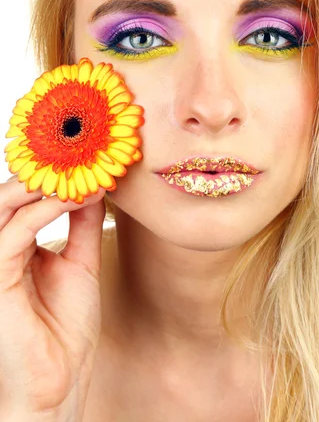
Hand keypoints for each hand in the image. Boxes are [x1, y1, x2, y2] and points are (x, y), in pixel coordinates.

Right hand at [0, 173, 106, 418]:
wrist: (61, 379)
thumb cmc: (67, 326)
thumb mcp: (82, 263)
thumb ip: (83, 225)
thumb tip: (95, 186)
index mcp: (19, 244)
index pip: (27, 197)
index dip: (54, 173)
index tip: (90, 154)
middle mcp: (3, 248)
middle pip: (11, 195)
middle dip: (44, 171)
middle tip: (81, 154)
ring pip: (4, 207)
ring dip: (42, 184)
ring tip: (78, 170)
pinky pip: (13, 233)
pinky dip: (42, 210)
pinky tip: (72, 198)